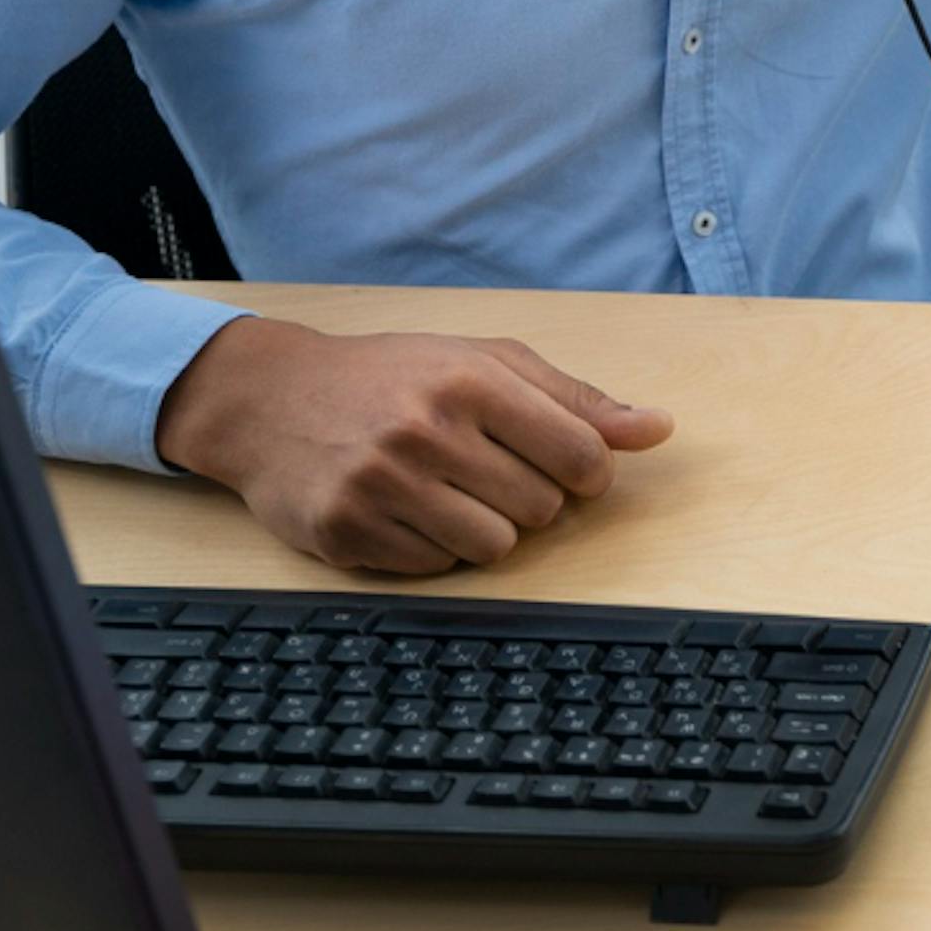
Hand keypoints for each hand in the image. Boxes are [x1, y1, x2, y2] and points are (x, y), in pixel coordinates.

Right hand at [154, 316, 674, 573]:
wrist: (270, 399)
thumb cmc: (395, 376)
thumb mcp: (486, 363)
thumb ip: (577, 399)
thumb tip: (660, 429)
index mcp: (471, 382)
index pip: (581, 454)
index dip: (590, 471)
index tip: (571, 467)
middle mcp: (424, 432)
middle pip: (542, 508)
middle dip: (533, 496)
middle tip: (490, 469)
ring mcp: (380, 486)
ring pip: (495, 547)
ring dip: (488, 527)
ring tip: (451, 490)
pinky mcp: (345, 532)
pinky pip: (437, 568)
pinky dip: (436, 547)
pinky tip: (409, 509)